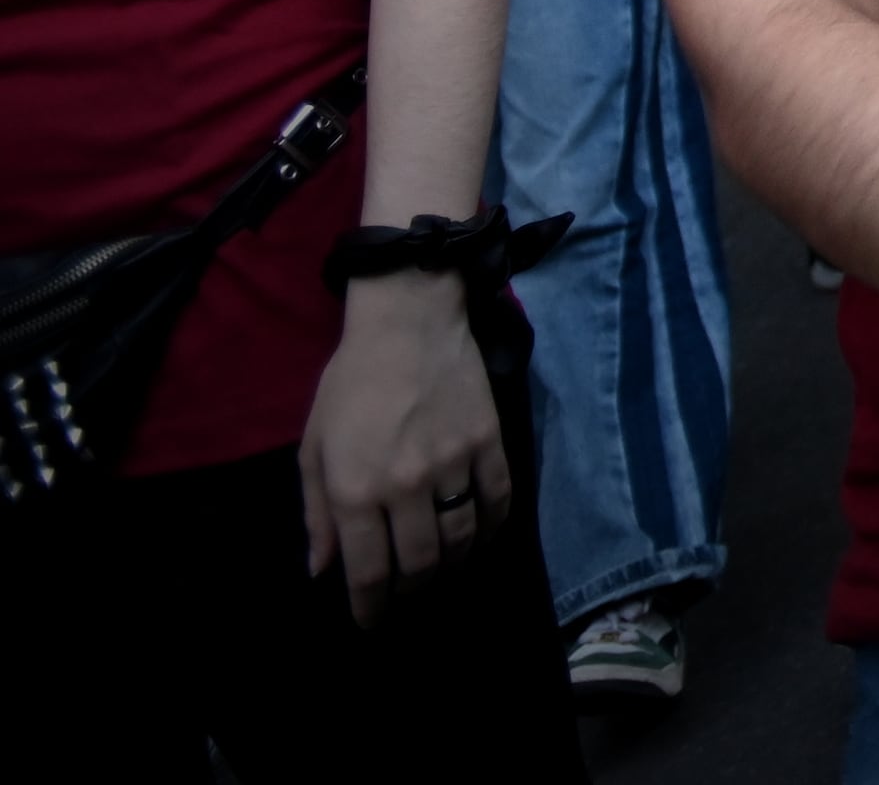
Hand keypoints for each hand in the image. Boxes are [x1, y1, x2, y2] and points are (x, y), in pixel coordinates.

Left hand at [302, 272, 506, 623]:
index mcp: (355, 490)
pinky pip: (498, 501)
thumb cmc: (350, 385)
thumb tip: (323, 570)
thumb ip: (317, 514)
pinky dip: (492, 529)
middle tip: (406, 595)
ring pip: (461, 539)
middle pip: (420, 564)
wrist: (409, 322)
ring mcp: (454, 465)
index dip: (371, 607)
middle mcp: (406, 486)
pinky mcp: (490, 444)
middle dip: (411, 591)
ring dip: (451, 566)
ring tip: (441, 571)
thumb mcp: (314, 448)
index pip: (368, 571)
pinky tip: (480, 537)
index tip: (371, 621)